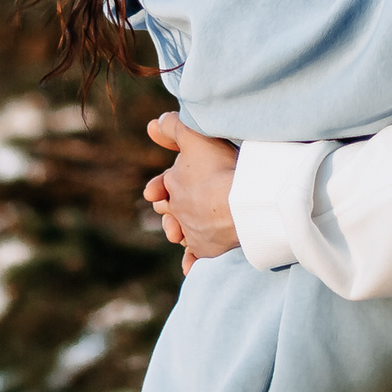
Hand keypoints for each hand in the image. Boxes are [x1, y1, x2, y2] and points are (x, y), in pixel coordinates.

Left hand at [148, 112, 242, 263]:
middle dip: (169, 211)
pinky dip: (191, 261)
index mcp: (174, 185)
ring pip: (182, 233)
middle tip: (171, 210)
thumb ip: (174, 127)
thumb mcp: (195, 137)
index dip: (158, 187)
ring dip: (181, 232)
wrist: (239, 204)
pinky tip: (188, 267)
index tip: (153, 191)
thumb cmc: (219, 168)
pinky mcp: (207, 249)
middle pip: (170, 212)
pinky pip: (195, 256)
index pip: (160, 187)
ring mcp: (193, 231)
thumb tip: (152, 124)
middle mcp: (179, 211)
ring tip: (181, 234)